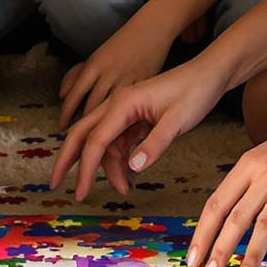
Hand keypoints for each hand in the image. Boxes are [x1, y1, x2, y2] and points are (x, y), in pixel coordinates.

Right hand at [49, 58, 226, 199]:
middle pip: (83, 134)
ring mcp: (125, 112)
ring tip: (124, 189)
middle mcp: (118, 105)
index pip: (95, 140)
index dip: (85, 168)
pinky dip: (119, 160)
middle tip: (57, 185)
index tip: (80, 192)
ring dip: (106, 167)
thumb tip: (133, 168)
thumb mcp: (178, 120)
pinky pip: (118, 142)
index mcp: (123, 103)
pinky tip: (128, 175)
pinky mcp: (135, 118)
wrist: (209, 74)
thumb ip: (155, 144)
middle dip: (68, 160)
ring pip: (103, 142)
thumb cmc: (195, 92)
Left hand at [56, 10, 174, 129]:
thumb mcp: (97, 57)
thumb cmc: (122, 45)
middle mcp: (108, 73)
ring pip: (112, 109)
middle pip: (91, 106)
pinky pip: (132, 107)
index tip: (61, 128)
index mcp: (94, 65)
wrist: (151, 29)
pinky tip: (122, 135)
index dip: (66, 114)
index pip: (75, 93)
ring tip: (97, 145)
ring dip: (102, 128)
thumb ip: (76, 74)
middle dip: (82, 127)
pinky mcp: (143, 85)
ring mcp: (127, 80)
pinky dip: (125, 121)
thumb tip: (61, 94)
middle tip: (78, 140)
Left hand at [185, 104, 266, 266]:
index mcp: (249, 164)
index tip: (192, 257)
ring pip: (264, 224)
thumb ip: (251, 181)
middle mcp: (265, 173)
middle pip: (235, 217)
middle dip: (219, 250)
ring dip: (251, 255)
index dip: (202, 233)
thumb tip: (232, 214)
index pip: (216, 204)